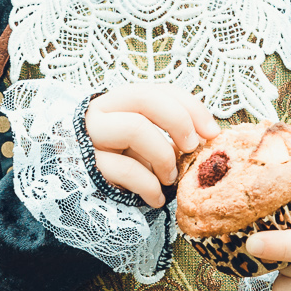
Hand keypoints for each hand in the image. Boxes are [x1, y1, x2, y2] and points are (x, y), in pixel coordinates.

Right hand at [84, 85, 218, 207]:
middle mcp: (102, 113)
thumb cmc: (121, 164)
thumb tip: (208, 136)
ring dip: (163, 156)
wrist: (78, 189)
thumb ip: (169, 133)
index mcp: (120, 102)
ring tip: (170, 178)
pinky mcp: (90, 166)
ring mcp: (92, 138)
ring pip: (135, 128)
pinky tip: (157, 199)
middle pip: (146, 100)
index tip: (212, 131)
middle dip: (178, 122)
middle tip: (192, 149)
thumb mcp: (146, 142)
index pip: (159, 91)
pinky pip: (126, 170)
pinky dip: (150, 187)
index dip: (191, 107)